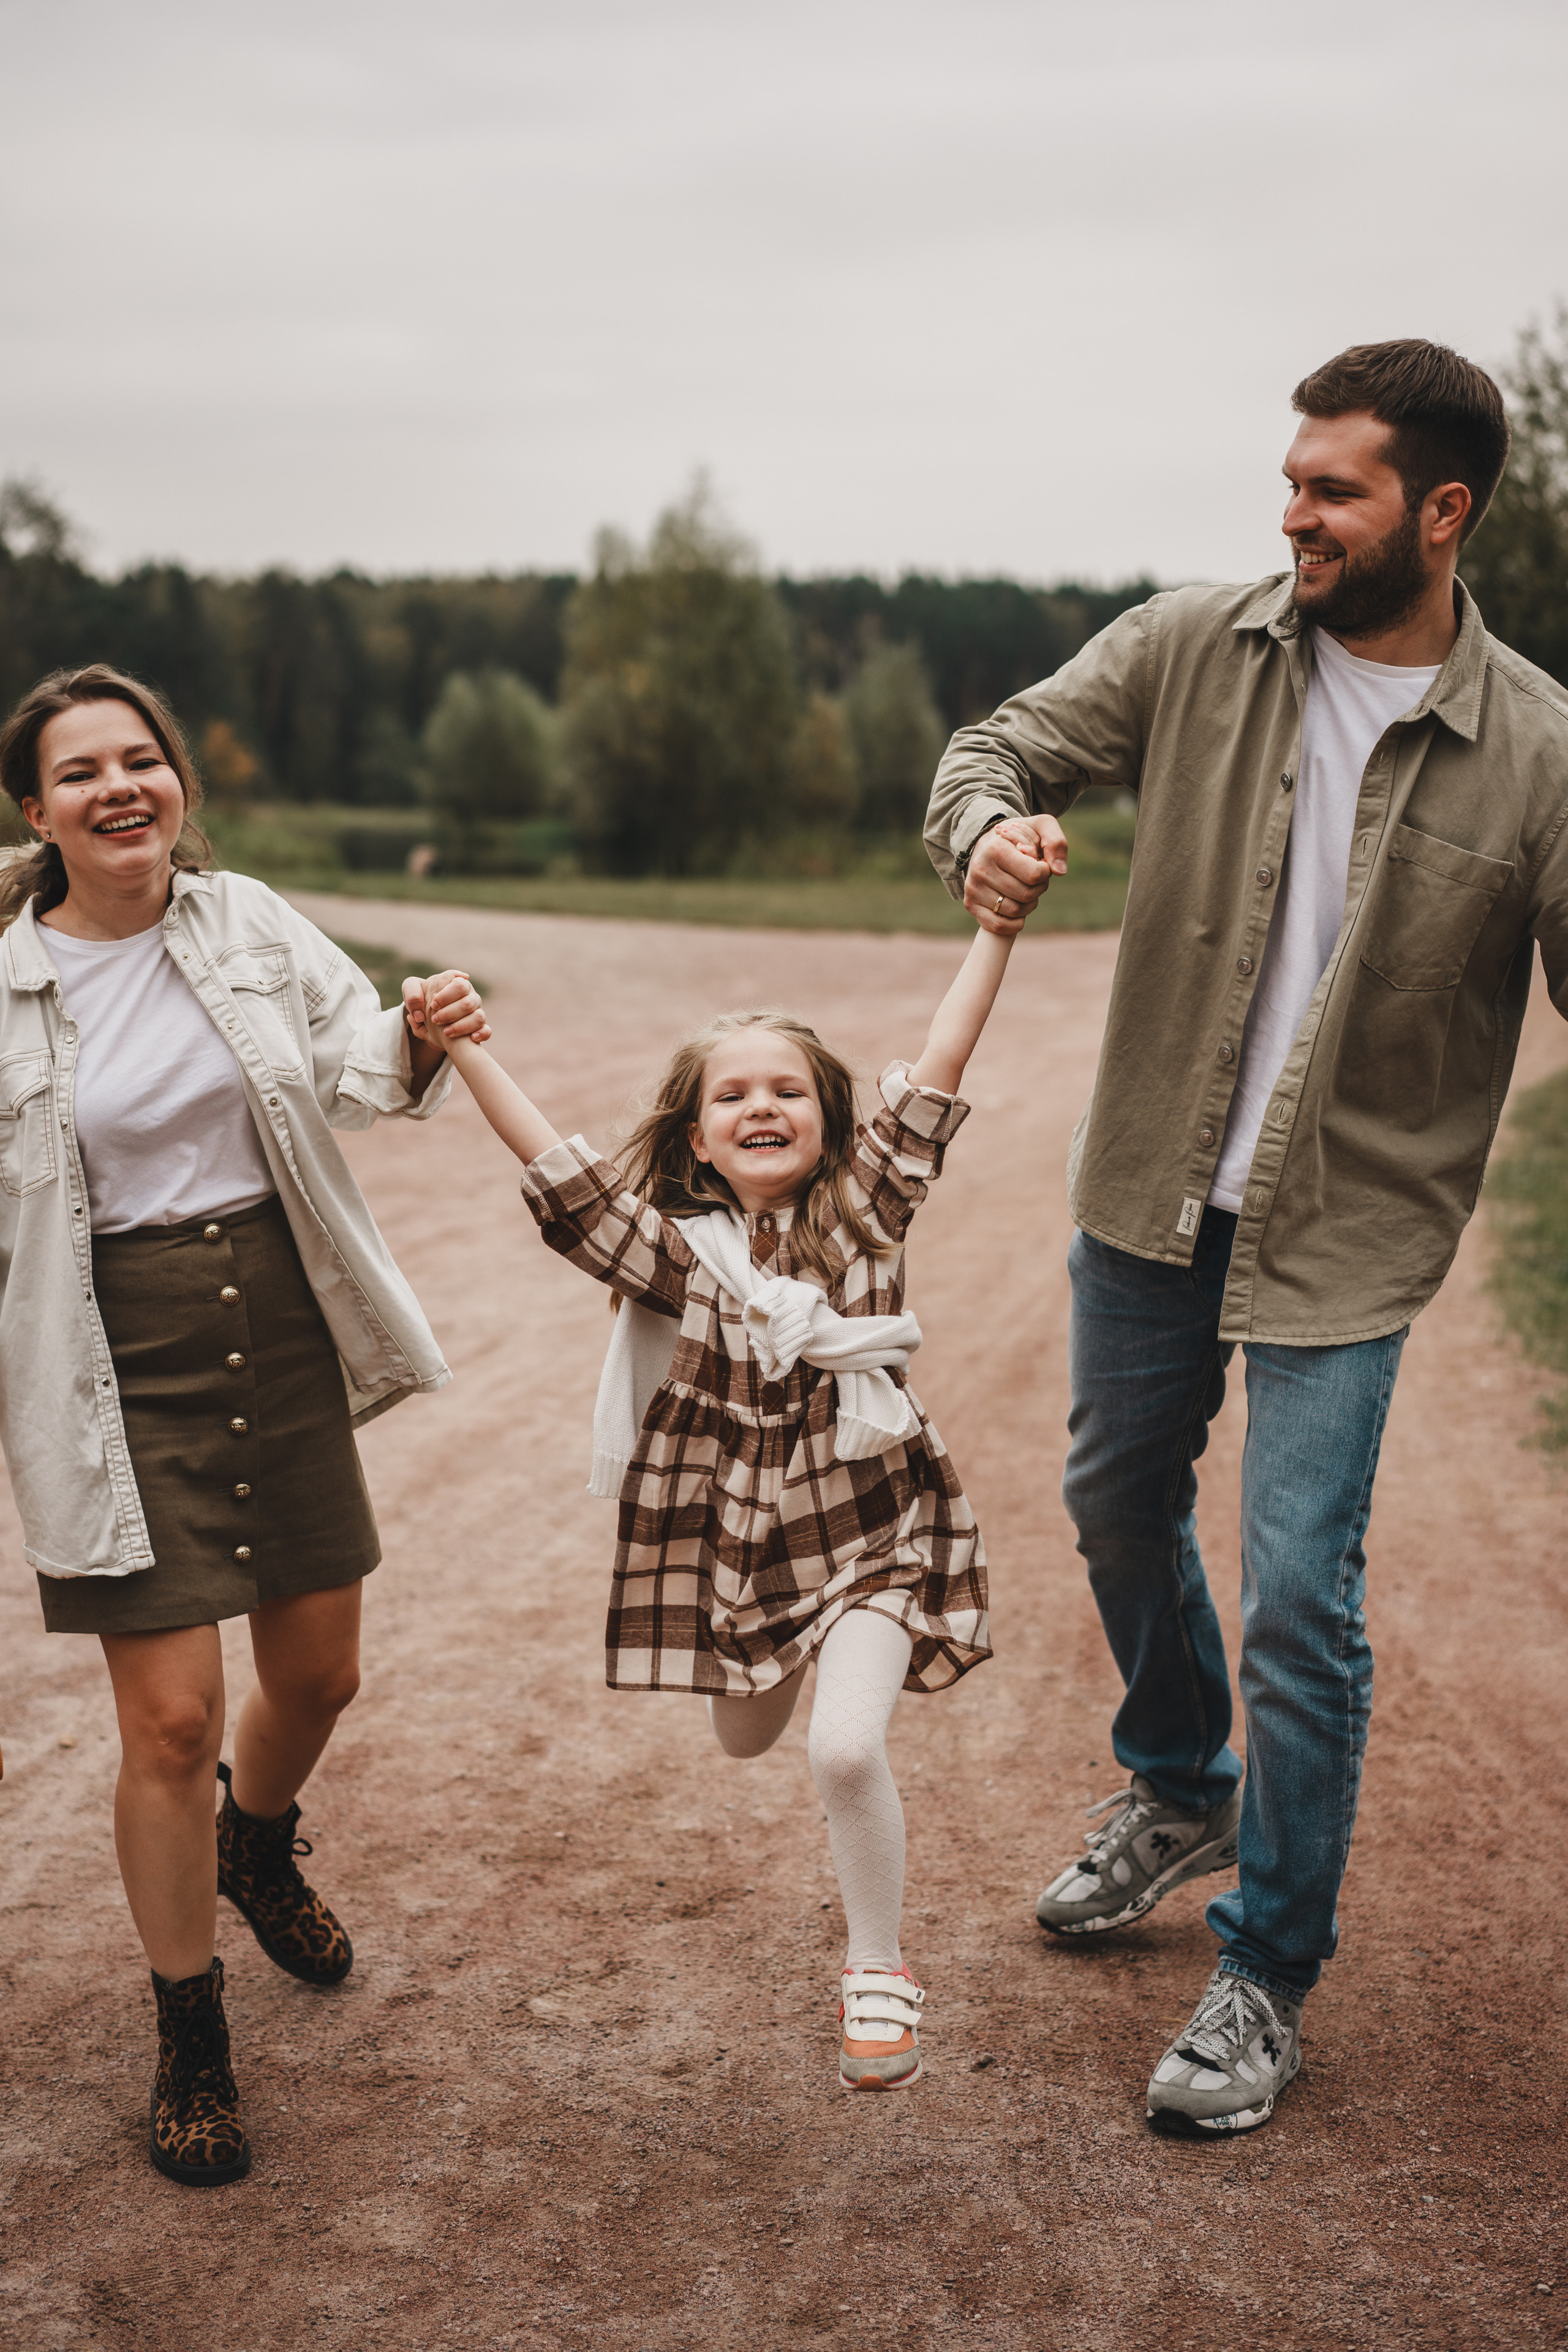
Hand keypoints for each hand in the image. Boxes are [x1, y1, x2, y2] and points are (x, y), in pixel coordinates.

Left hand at [401, 970, 491, 1049]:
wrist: (431, 1019)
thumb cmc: (423, 1001)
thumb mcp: (413, 994)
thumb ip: (412, 995)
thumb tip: (419, 1010)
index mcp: (456, 983)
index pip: (458, 983)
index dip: (446, 994)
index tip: (433, 1004)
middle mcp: (469, 995)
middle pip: (468, 1001)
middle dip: (451, 1012)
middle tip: (435, 1019)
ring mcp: (477, 1011)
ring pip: (479, 1017)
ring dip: (462, 1026)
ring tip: (446, 1032)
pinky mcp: (480, 1027)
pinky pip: (487, 1030)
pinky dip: (481, 1034)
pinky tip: (472, 1038)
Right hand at [964, 815, 1066, 934]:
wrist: (987, 843)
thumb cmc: (1018, 838)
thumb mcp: (1039, 827)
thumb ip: (1055, 842)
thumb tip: (1059, 871)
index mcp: (996, 849)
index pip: (1034, 874)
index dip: (1045, 872)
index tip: (1040, 864)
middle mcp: (980, 869)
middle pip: (1026, 894)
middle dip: (1038, 888)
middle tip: (1034, 878)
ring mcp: (973, 888)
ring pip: (1015, 912)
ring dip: (1029, 904)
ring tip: (1025, 889)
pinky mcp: (971, 904)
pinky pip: (999, 926)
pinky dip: (1015, 922)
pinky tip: (1018, 909)